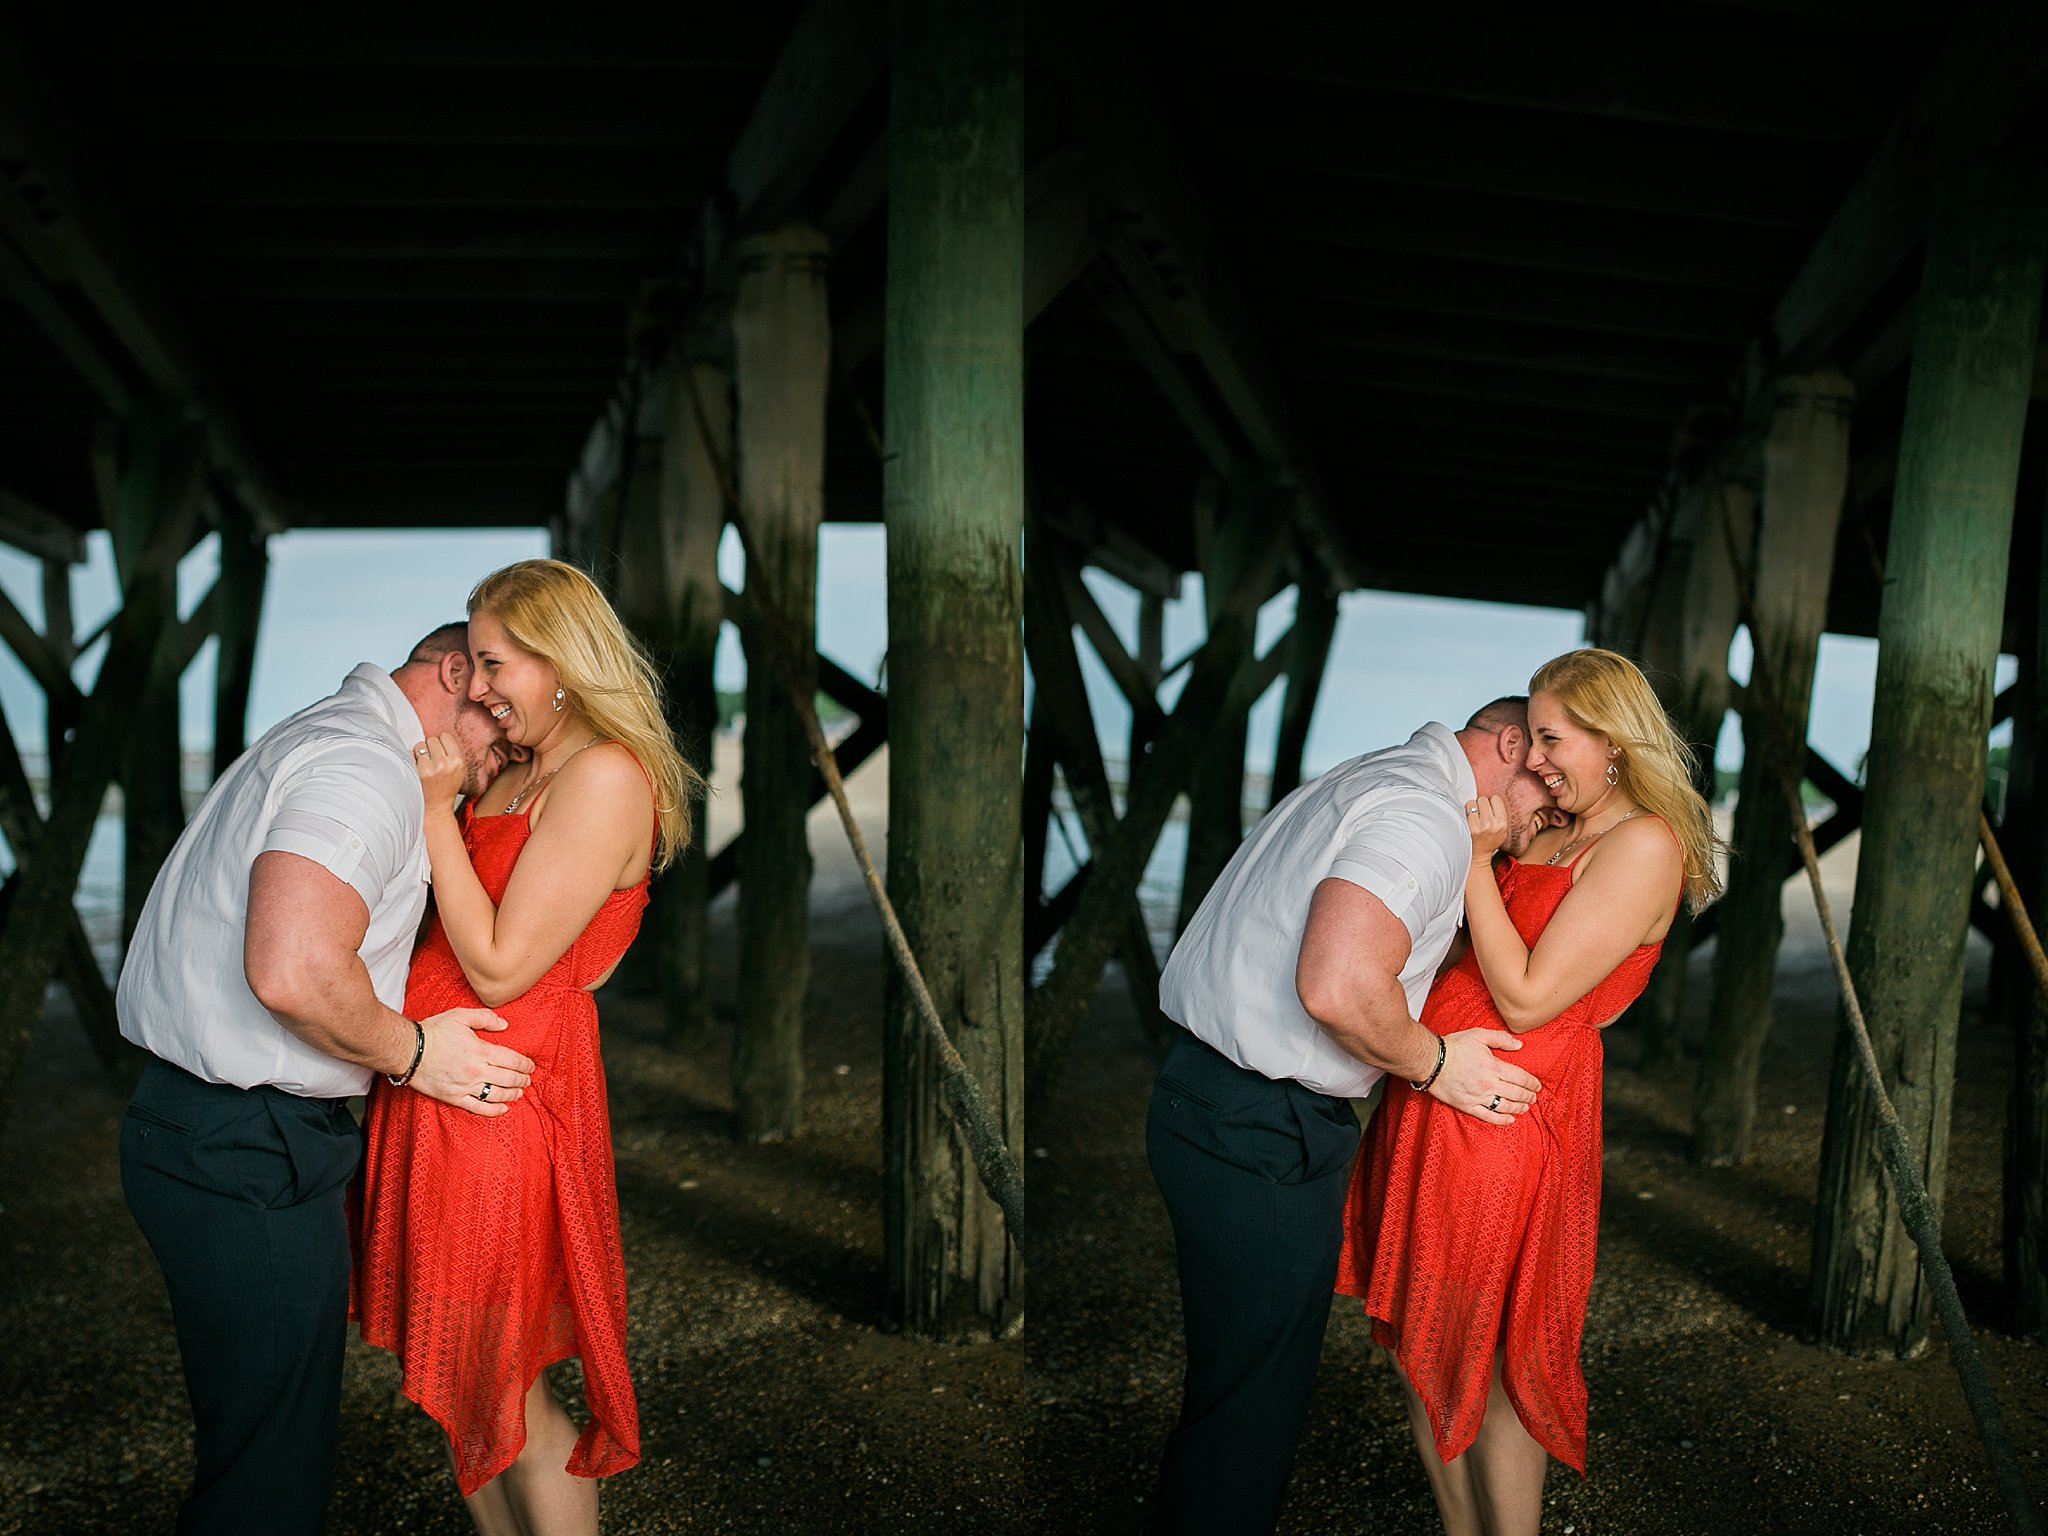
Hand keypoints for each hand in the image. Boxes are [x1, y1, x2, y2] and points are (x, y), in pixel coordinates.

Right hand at [409, 1006, 534, 1116]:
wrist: (407, 1051)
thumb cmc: (433, 1032)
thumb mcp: (460, 1016)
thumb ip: (485, 1018)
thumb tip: (505, 1024)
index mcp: (480, 1051)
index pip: (512, 1060)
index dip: (525, 1064)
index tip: (531, 1066)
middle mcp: (476, 1071)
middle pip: (508, 1079)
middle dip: (522, 1080)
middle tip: (528, 1079)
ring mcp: (465, 1086)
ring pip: (496, 1095)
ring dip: (512, 1095)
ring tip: (520, 1093)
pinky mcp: (453, 1097)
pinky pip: (477, 1107)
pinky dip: (493, 1110)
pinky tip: (503, 1109)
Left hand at [414, 733, 467, 816]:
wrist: (435, 809)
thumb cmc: (446, 789)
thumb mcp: (459, 771)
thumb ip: (452, 753)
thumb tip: (438, 735)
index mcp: (457, 761)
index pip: (445, 736)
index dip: (441, 743)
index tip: (440, 752)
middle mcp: (444, 764)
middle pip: (432, 739)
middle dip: (430, 748)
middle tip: (432, 761)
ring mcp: (428, 768)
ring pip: (419, 745)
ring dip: (419, 754)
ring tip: (424, 766)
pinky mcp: (415, 773)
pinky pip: (409, 754)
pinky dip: (410, 760)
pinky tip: (416, 770)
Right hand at [1430, 1027, 1540, 1124]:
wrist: (1430, 1061)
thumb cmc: (1453, 1046)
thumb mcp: (1478, 1035)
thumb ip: (1500, 1039)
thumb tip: (1519, 1045)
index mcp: (1494, 1067)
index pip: (1521, 1078)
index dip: (1532, 1083)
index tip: (1537, 1085)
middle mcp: (1488, 1084)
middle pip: (1516, 1093)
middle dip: (1528, 1096)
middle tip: (1534, 1097)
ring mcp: (1478, 1097)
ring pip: (1505, 1106)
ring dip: (1519, 1108)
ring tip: (1525, 1108)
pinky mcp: (1467, 1105)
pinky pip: (1488, 1116)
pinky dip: (1501, 1120)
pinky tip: (1509, 1120)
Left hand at [1464, 795, 1511, 864]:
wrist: (1478, 856)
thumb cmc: (1489, 841)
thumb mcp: (1502, 829)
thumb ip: (1499, 814)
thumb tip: (1491, 797)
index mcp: (1502, 823)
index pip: (1496, 799)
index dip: (1491, 802)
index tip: (1488, 809)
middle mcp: (1491, 824)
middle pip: (1483, 799)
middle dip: (1480, 804)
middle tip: (1479, 813)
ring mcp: (1479, 826)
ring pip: (1472, 802)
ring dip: (1471, 807)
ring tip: (1473, 817)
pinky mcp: (1467, 828)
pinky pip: (1464, 809)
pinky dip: (1464, 812)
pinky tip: (1467, 820)